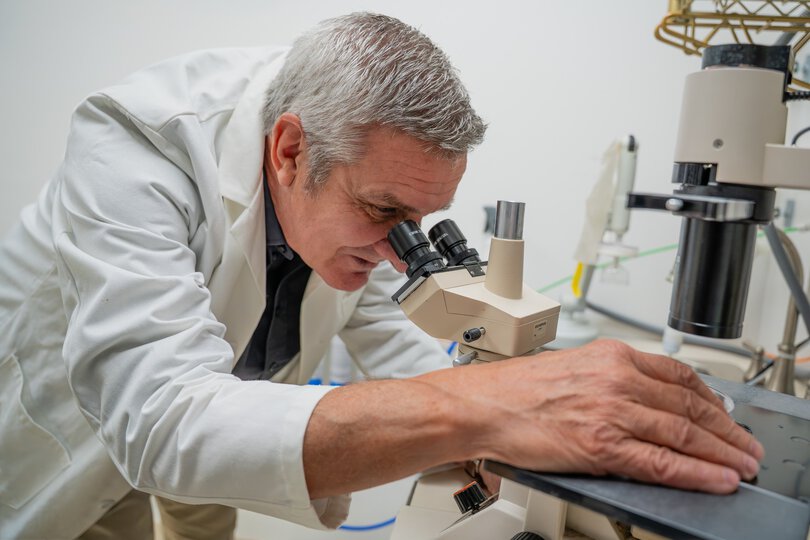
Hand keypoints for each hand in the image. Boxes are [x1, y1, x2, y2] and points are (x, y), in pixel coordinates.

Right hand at [456, 339, 763, 493]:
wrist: (481, 404)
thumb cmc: (515, 389)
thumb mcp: (573, 368)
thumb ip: (612, 380)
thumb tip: (645, 402)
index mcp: (611, 355)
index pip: (679, 375)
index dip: (712, 398)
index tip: (725, 413)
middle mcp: (617, 378)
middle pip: (690, 404)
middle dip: (727, 429)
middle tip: (746, 445)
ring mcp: (611, 411)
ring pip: (684, 433)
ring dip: (722, 453)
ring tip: (741, 466)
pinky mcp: (602, 445)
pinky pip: (661, 462)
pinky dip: (695, 473)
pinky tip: (715, 479)